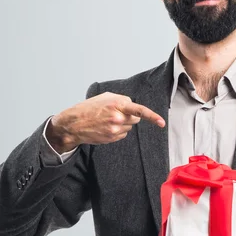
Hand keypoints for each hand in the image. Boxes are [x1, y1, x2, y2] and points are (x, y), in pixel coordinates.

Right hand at [46, 92, 164, 152]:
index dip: (152, 117)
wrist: (73, 124)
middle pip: (136, 119)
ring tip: (107, 120)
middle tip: (117, 113)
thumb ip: (122, 99)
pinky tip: (106, 127)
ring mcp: (115, 129)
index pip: (139, 110)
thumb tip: (132, 105)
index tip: (161, 123)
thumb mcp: (105, 97)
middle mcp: (118, 118)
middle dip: (130, 116)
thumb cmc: (89, 108)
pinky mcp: (112, 138)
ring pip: (129, 127)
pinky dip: (118, 131)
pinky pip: (123, 134)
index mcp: (117, 104)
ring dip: (123, 123)